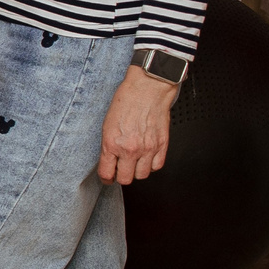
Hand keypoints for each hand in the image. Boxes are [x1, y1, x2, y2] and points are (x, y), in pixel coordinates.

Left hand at [96, 65, 174, 184]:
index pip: (107, 173)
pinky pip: (158, 166)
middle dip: (121, 177)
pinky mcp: (162, 145)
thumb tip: (109, 161)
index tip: (107, 177)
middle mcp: (130, 149)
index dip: (106, 178)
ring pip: (143, 175)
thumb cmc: (126, 102)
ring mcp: (148, 148)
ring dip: (137, 171)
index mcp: (112, 144)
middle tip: (120, 171)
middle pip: (126, 179)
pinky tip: (147, 158)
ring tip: (134, 163)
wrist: (147, 89)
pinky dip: (152, 165)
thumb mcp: (107, 125)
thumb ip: (108, 146)